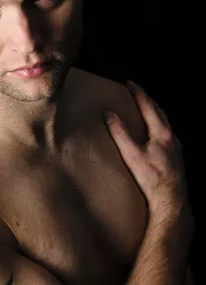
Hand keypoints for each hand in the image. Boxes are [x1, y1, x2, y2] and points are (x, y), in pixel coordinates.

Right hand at [104, 80, 189, 224]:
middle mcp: (172, 138)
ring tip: (144, 112)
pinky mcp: (176, 159)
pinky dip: (158, 128)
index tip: (130, 83)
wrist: (171, 200)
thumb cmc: (152, 179)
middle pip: (160, 113)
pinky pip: (167, 136)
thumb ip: (120, 133)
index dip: (139, 93)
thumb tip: (109, 114)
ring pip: (165, 124)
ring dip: (154, 114)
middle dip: (147, 101)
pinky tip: (153, 137)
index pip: (149, 106)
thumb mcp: (131, 155)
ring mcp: (176, 149)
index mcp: (162, 133)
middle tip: (136, 93)